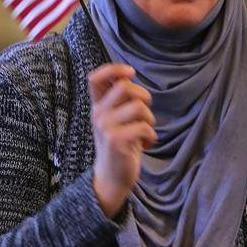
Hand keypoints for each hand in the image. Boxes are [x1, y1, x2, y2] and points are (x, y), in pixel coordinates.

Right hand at [89, 64, 155, 218]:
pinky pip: (144, 127)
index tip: (130, 72)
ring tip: (146, 131)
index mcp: (97, 106)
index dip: (114, 69)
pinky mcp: (117, 141)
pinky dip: (151, 136)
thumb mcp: (116, 119)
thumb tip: (129, 75)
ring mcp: (106, 128)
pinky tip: (146, 144)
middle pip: (125, 87)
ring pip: (138, 107)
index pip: (95, 78)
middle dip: (144, 97)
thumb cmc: (120, 145)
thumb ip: (120, 99)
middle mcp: (98, 114)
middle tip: (145, 114)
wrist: (112, 178)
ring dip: (150, 119)